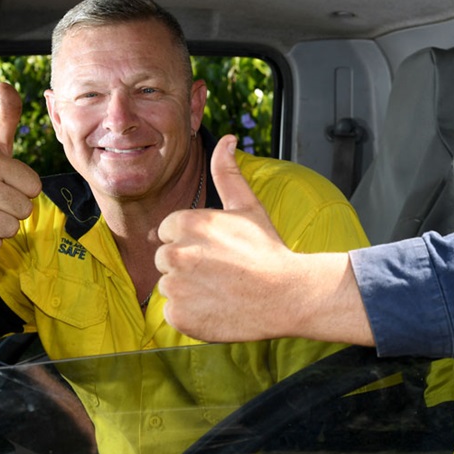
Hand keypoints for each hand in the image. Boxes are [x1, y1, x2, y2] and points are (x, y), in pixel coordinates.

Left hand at [157, 135, 374, 344]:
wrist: (288, 295)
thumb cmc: (268, 249)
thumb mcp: (248, 206)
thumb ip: (228, 172)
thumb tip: (226, 137)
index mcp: (186, 223)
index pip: (169, 231)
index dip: (193, 241)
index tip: (218, 250)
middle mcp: (176, 253)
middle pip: (166, 259)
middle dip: (187, 264)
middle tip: (222, 271)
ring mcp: (176, 286)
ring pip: (169, 286)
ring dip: (189, 289)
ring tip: (221, 289)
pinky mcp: (179, 315)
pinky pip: (174, 312)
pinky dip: (191, 313)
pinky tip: (217, 307)